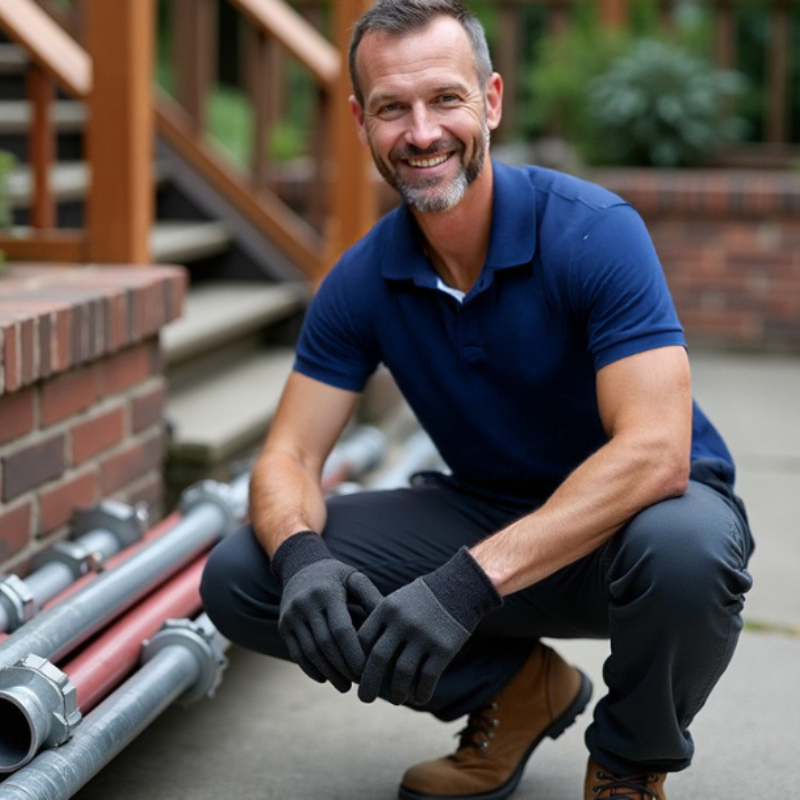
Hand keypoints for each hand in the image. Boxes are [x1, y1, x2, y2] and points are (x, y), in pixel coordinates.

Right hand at [273, 532, 381, 692]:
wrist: (300, 566)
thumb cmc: (335, 575)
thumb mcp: (353, 578)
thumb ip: (371, 597)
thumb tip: (390, 623)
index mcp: (327, 592)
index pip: (341, 629)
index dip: (354, 653)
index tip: (367, 669)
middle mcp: (306, 603)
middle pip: (325, 644)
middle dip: (343, 667)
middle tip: (360, 681)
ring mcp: (291, 615)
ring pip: (310, 652)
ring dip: (328, 673)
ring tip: (345, 686)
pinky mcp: (283, 626)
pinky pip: (297, 654)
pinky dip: (311, 669)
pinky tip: (326, 678)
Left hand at [357, 547, 501, 705]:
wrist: (460, 587)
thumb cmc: (422, 599)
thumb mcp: (397, 601)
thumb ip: (380, 625)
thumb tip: (362, 658)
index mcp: (387, 608)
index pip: (362, 641)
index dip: (356, 662)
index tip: (356, 676)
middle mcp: (403, 622)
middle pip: (378, 659)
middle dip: (368, 684)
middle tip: (365, 698)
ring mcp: (424, 635)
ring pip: (402, 674)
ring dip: (397, 692)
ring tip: (397, 699)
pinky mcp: (443, 648)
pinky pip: (427, 678)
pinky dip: (421, 693)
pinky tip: (419, 697)